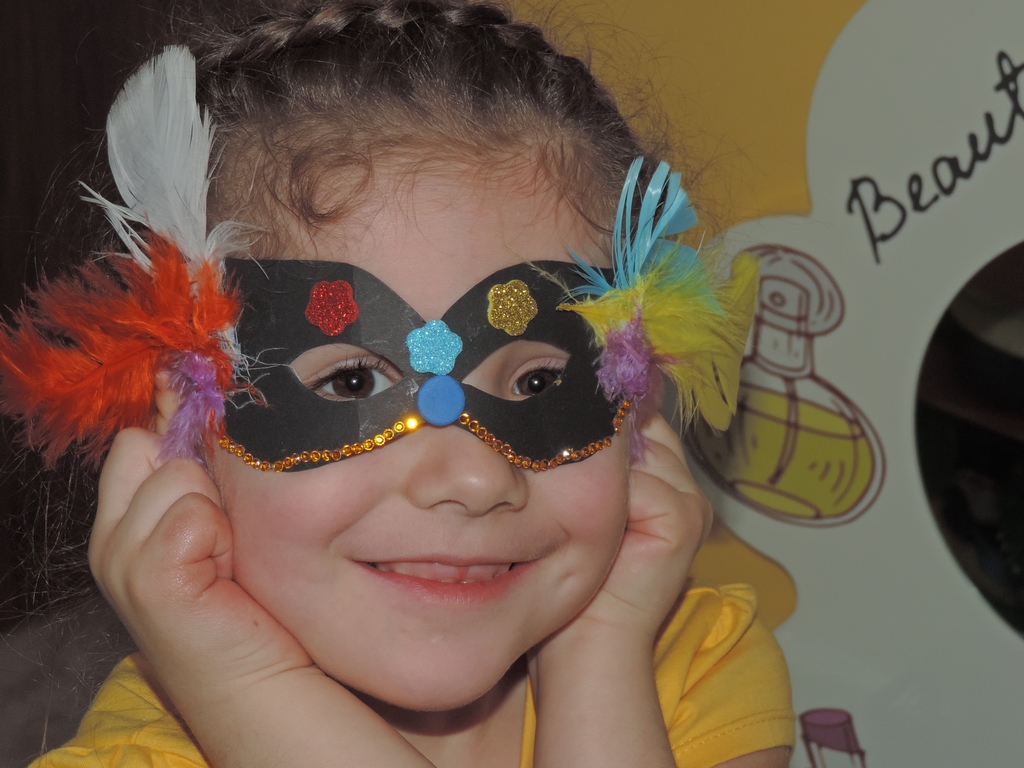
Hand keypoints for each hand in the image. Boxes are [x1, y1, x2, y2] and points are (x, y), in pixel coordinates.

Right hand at [89, 428, 311, 706]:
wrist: (255, 677)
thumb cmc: (243, 598)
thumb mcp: (214, 523)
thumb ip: (198, 472)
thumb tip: (204, 400)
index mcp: (120, 519)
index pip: (134, 438)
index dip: (181, 440)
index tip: (216, 475)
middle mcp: (108, 536)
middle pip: (151, 446)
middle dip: (200, 477)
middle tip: (221, 534)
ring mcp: (120, 557)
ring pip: (178, 474)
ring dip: (218, 511)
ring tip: (225, 557)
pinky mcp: (148, 577)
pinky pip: (193, 514)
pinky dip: (220, 537)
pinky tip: (223, 572)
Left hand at [567, 413, 712, 644]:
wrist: (587, 642)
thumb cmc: (572, 577)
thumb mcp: (581, 507)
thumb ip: (588, 462)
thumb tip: (559, 404)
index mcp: (662, 478)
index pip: (636, 419)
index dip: (599, 416)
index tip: (562, 407)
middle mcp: (683, 484)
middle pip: (639, 428)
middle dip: (596, 435)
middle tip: (558, 451)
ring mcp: (689, 501)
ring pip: (635, 450)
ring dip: (596, 467)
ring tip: (565, 493)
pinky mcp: (684, 518)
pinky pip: (638, 483)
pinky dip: (606, 499)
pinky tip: (587, 523)